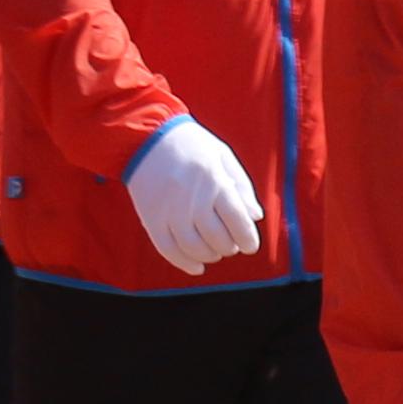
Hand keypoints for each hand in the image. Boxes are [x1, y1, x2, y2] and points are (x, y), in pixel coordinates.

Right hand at [124, 118, 267, 272]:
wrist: (146, 136)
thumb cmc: (192, 145)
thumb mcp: (223, 157)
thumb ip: (242, 187)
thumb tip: (256, 217)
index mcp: (215, 182)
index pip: (238, 222)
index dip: (248, 240)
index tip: (250, 246)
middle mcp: (193, 199)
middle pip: (218, 239)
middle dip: (230, 248)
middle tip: (231, 245)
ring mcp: (170, 211)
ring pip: (194, 248)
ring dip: (210, 256)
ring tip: (215, 252)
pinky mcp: (151, 218)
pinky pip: (168, 250)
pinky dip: (184, 263)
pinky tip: (197, 267)